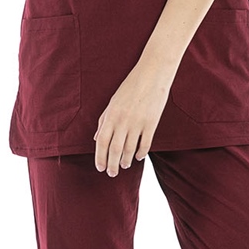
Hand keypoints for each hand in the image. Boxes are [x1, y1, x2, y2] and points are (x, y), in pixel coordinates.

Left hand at [93, 61, 172, 175]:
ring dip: (126, 161)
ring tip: (125, 166)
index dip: (99, 157)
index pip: (101, 142)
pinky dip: (141, 153)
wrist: (152, 74)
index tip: (100, 167)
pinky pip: (145, 144)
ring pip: (130, 149)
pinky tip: (139, 157)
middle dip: (112, 164)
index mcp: (111, 115)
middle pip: (115, 149)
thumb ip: (104, 120)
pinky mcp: (152, 123)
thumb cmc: (131, 86)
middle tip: (112, 174)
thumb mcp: (113, 101)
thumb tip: (96, 138)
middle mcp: (123, 121)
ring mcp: (138, 123)